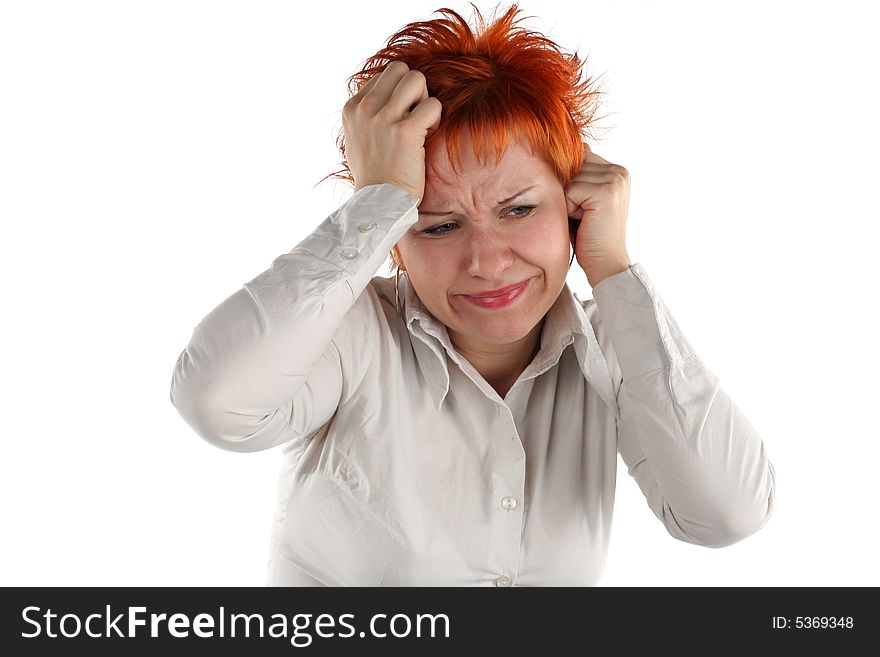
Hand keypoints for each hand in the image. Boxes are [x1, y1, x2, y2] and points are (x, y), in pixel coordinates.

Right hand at [342, 60, 441, 202]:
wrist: (378, 202)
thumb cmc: (373, 174)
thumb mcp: (357, 138)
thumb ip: (366, 114)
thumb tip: (382, 95)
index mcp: (352, 108)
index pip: (385, 75)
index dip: (399, 94)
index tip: (400, 119)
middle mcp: (365, 108)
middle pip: (401, 69)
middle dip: (414, 90)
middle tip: (415, 116)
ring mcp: (384, 118)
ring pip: (417, 79)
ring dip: (425, 101)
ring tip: (422, 125)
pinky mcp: (405, 131)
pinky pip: (433, 105)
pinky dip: (436, 120)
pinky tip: (427, 138)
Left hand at [565, 145, 631, 285]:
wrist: (605, 263)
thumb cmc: (588, 235)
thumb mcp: (581, 201)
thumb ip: (575, 178)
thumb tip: (550, 156)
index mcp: (616, 170)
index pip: (579, 157)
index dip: (570, 182)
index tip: (578, 205)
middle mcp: (619, 171)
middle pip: (572, 166)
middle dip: (567, 191)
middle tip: (581, 216)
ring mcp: (615, 180)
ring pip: (569, 179)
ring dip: (567, 201)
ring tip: (582, 219)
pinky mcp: (606, 192)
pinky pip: (570, 191)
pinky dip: (569, 209)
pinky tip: (582, 223)